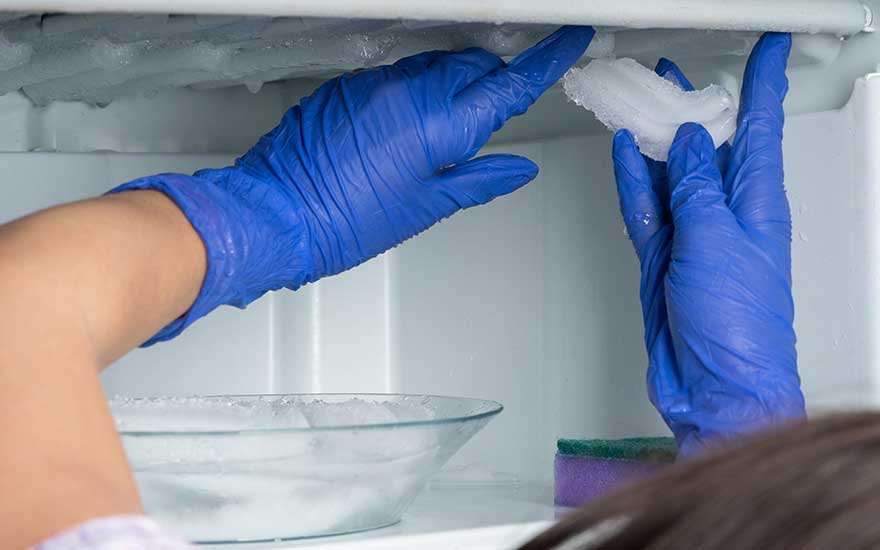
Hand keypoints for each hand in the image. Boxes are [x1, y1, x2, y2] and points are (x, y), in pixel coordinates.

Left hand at [113, 26, 594, 344]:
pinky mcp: (349, 84)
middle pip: (474, 65)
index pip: (509, 83)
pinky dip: (416, 90)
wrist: (275, 213)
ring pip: (437, 64)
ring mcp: (376, 81)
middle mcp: (409, 89)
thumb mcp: (426, 207)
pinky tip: (406, 123)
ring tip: (445, 127)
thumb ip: (479, 179)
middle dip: (494, 80)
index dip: (546, 60)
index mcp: (439, 122)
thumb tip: (516, 168)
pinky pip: (398, 73)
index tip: (569, 40)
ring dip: (454, 84)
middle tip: (496, 111)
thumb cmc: (344, 220)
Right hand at [612, 33, 805, 455]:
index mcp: (758, 204)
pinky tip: (624, 152)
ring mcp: (692, 235)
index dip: (764, 83)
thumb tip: (685, 144)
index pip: (761, 128)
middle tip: (673, 74)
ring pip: (669, 173)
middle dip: (695, 105)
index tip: (769, 47)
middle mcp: (727, 214)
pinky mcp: (664, 257)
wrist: (715, 387)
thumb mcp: (718, 241)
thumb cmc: (739, 328)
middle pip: (708, 145)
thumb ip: (696, 187)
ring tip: (639, 101)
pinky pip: (646, 206)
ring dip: (654, 138)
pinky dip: (633, 179)